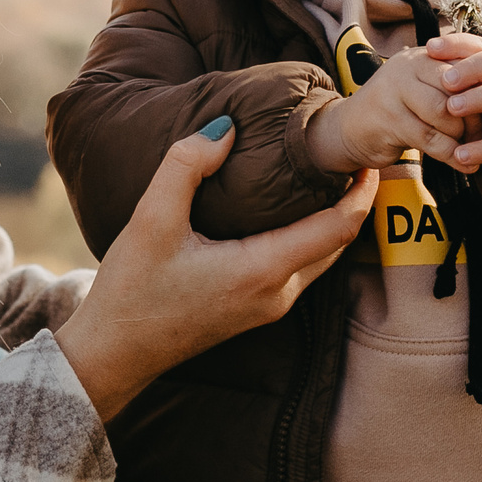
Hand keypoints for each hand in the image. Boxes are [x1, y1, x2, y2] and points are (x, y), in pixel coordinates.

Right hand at [55, 121, 377, 421]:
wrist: (113, 354)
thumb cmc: (132, 292)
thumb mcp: (151, 220)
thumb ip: (187, 166)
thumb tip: (227, 127)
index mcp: (262, 271)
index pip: (338, 228)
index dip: (362, 190)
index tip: (368, 154)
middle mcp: (277, 293)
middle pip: (339, 242)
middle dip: (355, 200)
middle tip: (356, 155)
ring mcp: (270, 306)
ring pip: (322, 256)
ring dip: (335, 218)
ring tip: (332, 174)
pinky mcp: (257, 309)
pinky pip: (302, 266)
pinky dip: (312, 234)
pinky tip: (296, 207)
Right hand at [303, 48, 468, 172]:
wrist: (348, 130)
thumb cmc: (398, 112)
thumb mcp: (425, 93)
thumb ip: (455, 94)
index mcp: (421, 56)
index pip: (463, 66)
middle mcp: (406, 68)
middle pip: (456, 88)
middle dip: (476, 115)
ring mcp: (394, 92)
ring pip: (444, 113)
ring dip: (463, 136)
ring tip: (472, 149)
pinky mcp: (388, 120)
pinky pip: (430, 139)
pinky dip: (453, 156)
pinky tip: (466, 166)